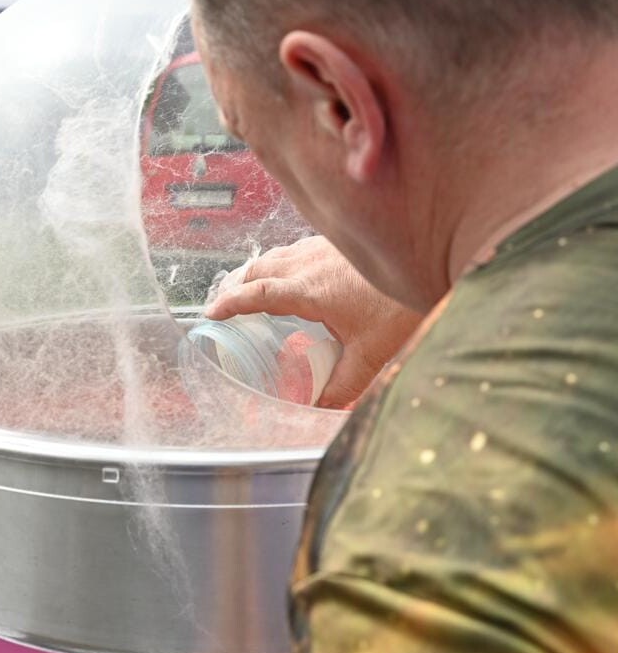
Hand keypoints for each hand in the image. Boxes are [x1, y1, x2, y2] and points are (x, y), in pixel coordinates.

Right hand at [205, 236, 423, 407]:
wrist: (439, 260)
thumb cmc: (402, 305)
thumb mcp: (371, 354)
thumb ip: (343, 384)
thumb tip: (322, 407)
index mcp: (309, 289)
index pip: (257, 293)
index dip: (230, 303)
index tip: (211, 314)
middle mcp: (309, 262)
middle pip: (257, 269)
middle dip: (236, 285)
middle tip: (224, 303)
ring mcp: (323, 249)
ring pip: (276, 256)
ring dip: (257, 272)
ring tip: (251, 288)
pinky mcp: (338, 245)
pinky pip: (296, 250)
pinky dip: (282, 264)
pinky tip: (296, 277)